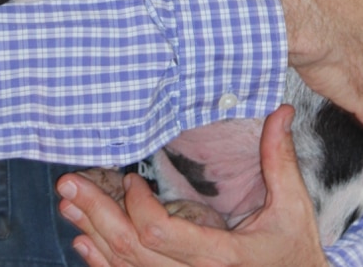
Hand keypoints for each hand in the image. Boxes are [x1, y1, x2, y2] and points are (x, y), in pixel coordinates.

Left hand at [56, 106, 326, 266]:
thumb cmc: (295, 253)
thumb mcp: (293, 207)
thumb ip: (279, 158)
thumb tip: (280, 109)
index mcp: (220, 258)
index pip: (158, 234)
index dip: (136, 206)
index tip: (130, 179)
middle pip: (130, 252)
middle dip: (95, 215)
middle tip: (68, 184)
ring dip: (92, 235)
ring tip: (68, 204)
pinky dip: (103, 263)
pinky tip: (83, 242)